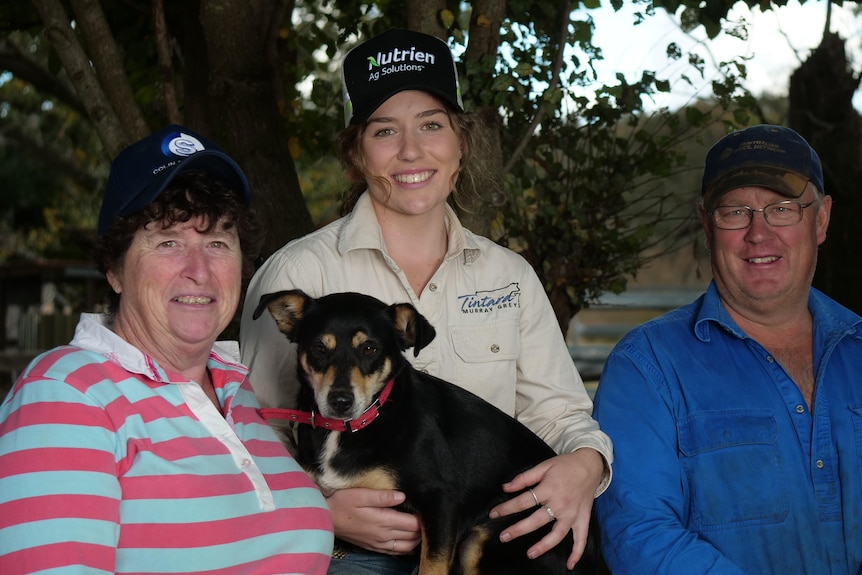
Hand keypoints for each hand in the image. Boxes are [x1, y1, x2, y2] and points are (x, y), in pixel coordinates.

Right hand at [326, 487, 421, 554]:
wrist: (324, 518)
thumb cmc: (341, 502)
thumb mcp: (360, 494)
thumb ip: (382, 496)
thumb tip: (402, 496)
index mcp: (383, 521)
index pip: (412, 524)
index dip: (422, 518)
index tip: (426, 508)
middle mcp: (383, 535)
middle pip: (412, 536)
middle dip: (422, 529)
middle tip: (427, 517)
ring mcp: (378, 543)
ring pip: (406, 547)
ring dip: (416, 540)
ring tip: (421, 528)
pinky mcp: (373, 546)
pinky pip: (396, 552)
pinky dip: (406, 548)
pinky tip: (409, 542)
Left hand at [489, 449, 604, 569]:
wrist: (589, 465)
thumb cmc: (565, 465)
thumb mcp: (543, 466)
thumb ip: (524, 478)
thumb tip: (506, 487)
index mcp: (549, 489)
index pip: (524, 501)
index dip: (507, 508)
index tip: (494, 514)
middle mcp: (560, 503)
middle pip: (536, 521)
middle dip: (518, 530)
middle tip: (503, 537)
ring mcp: (572, 513)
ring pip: (557, 534)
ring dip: (544, 546)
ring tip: (530, 554)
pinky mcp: (582, 518)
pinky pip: (581, 538)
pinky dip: (577, 553)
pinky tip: (570, 565)